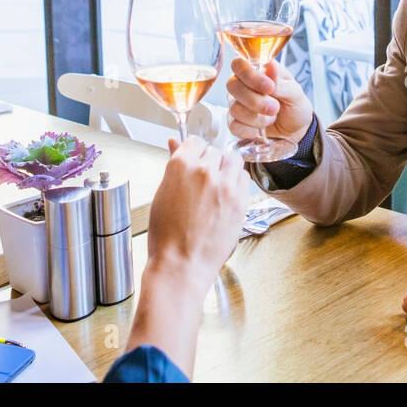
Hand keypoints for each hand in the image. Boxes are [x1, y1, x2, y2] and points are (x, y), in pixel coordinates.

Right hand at [145, 136, 250, 287]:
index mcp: (181, 165)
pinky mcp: (240, 200)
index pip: (195, 142)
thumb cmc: (167, 236)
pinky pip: (244, 177)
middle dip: (210, 162)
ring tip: (217, 186)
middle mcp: (204, 171)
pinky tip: (226, 196)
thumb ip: (174, 165)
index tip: (195, 161)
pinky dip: (237, 182)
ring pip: (233, 160)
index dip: (195, 153)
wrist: (181, 264)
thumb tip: (174, 144)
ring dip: (226, 168)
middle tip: (204, 181)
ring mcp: (224, 185)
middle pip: (215, 150)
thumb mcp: (163, 193)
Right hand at [225, 57, 313, 145]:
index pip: (239, 64)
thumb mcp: (294, 91)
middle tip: (275, 107)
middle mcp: (242, 85)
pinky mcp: (235, 123)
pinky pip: (235, 126)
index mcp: (256, 70)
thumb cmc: (293, 104)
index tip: (269, 87)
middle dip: (256, 100)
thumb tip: (270, 66)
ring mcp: (236, 104)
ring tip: (272, 116)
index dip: (249, 75)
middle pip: (232, 86)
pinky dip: (252, 129)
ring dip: (258, 117)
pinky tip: (262, 127)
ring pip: (235, 108)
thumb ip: (280, 81)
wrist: (296, 128)